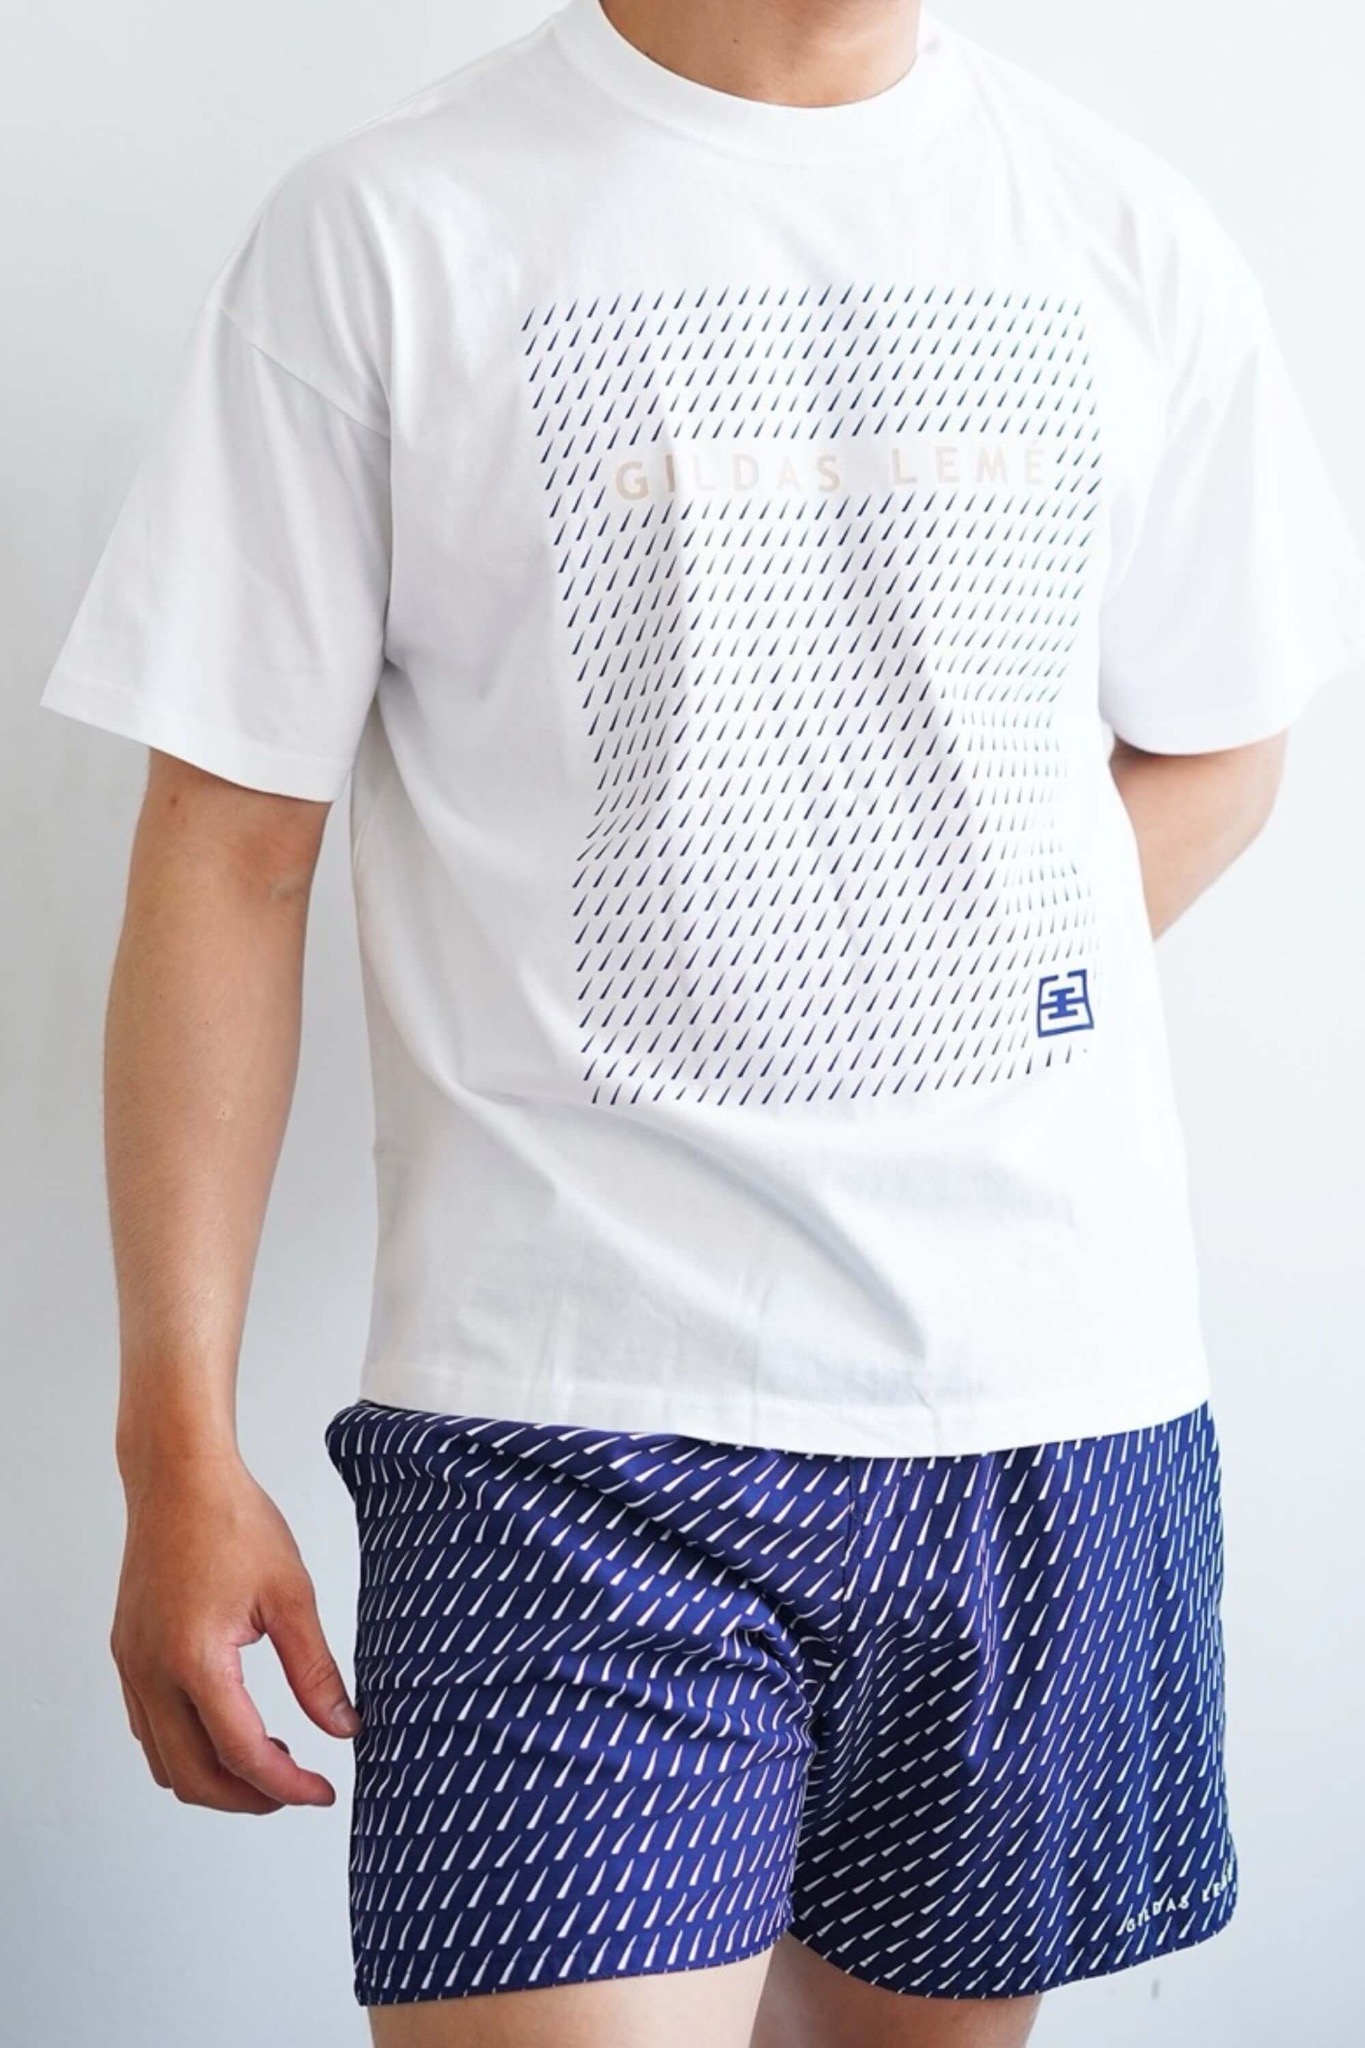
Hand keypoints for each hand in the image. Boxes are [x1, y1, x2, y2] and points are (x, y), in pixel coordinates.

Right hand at [111, 1455, 360, 1814]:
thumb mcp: (291, 1595)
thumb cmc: (233, 1522)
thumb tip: (344, 1728)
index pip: (241, 1754)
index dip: (286, 1786)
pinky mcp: (127, 1655)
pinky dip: (187, 1747)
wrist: (179, 1477)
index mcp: (194, 1660)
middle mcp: (150, 1673)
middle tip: (298, 1787)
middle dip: (249, 1798)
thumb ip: (316, 1670)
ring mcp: (131, 1666)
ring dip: (215, 1776)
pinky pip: (149, 1729)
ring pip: (164, 1761)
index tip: (323, 1792)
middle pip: (193, 1778)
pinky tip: (230, 1723)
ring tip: (271, 1755)